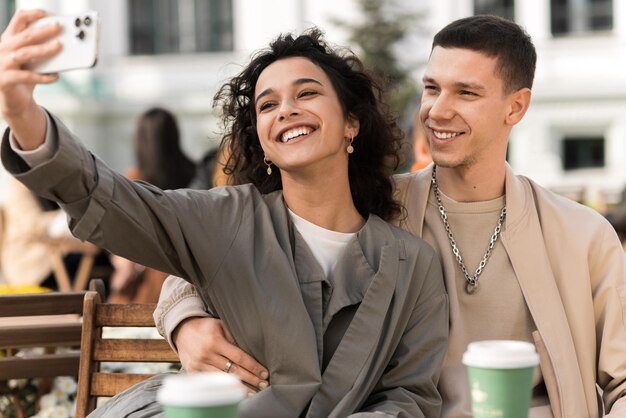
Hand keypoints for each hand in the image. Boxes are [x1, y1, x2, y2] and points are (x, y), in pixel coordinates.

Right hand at [0, 9, 60, 147]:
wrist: (14, 101)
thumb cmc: (24, 76)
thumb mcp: (32, 60)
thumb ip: (41, 50)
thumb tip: (63, 43)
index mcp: (9, 40)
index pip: (18, 20)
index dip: (32, 14)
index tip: (46, 13)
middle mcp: (3, 49)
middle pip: (25, 35)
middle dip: (43, 30)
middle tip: (59, 27)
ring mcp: (2, 64)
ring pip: (24, 53)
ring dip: (43, 49)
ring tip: (58, 46)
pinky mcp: (5, 80)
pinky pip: (27, 76)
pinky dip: (43, 77)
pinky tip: (56, 77)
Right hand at [173, 317, 268, 394]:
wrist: (182, 330)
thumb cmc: (206, 327)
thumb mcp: (221, 325)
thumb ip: (235, 338)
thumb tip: (251, 353)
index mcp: (215, 341)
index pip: (239, 357)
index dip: (253, 366)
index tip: (264, 373)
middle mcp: (206, 354)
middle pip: (233, 370)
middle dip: (251, 379)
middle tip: (264, 385)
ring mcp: (198, 364)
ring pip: (222, 379)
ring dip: (239, 387)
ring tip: (253, 392)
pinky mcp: (192, 372)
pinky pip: (210, 382)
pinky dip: (223, 388)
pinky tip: (234, 392)